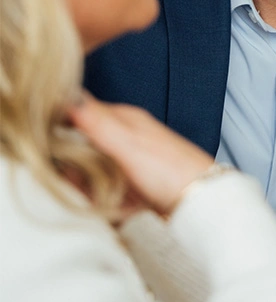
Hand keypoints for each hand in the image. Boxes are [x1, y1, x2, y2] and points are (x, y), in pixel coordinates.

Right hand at [68, 92, 214, 214]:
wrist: (202, 201)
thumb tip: (67, 94)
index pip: (82, 112)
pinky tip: (113, 206)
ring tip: (99, 194)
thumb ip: (96, 121)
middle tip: (76, 179)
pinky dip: (106, 198)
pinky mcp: (137, 183)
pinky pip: (109, 189)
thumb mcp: (126, 143)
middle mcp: (128, 135)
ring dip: (89, 184)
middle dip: (74, 165)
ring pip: (94, 169)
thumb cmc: (168, 170)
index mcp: (125, 118)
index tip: (48, 145)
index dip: (60, 126)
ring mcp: (133, 159)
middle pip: (85, 144)